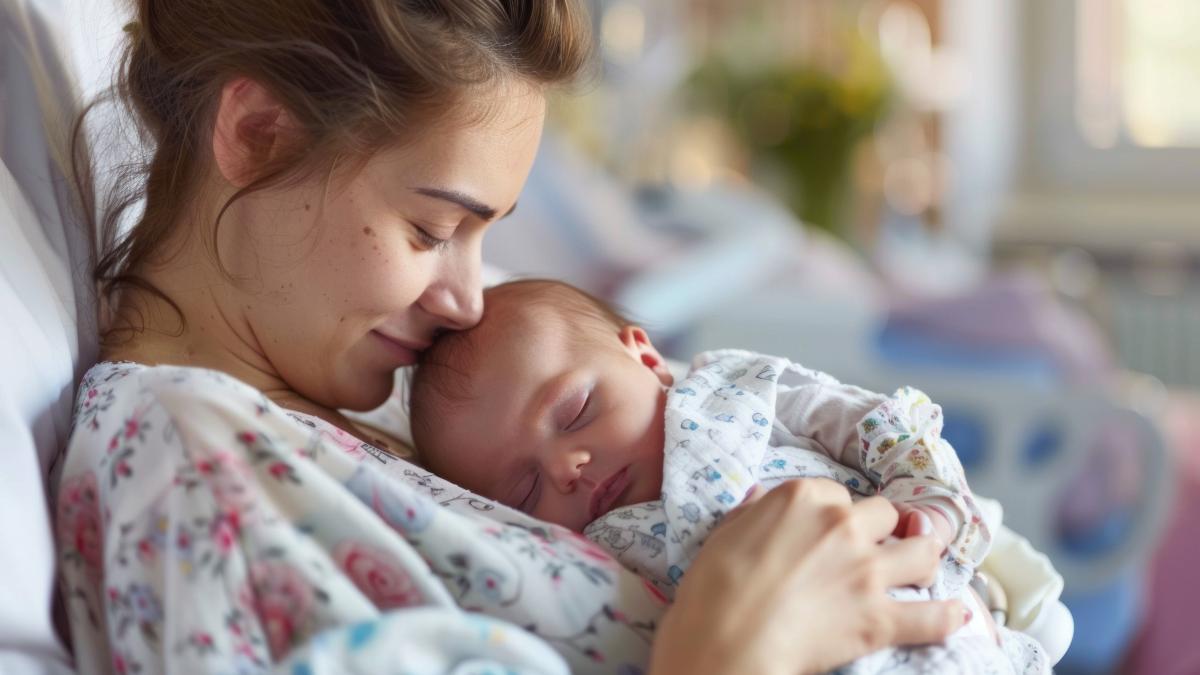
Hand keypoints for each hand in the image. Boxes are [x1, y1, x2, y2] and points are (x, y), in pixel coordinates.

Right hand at [648, 480, 964, 674]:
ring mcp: (867, 571)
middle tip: (872, 547)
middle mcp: (842, 525)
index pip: (837, 494)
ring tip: (920, 568)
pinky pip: (932, 616)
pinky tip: (956, 614)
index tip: (826, 530)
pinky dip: (946, 616)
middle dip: (881, 530)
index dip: (834, 513)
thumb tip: (761, 500)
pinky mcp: (879, 618)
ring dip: (923, 558)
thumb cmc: (711, 590)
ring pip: (922, 552)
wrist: (726, 643)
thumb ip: (754, 513)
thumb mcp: (724, 534)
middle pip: (884, 515)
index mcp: (804, 498)